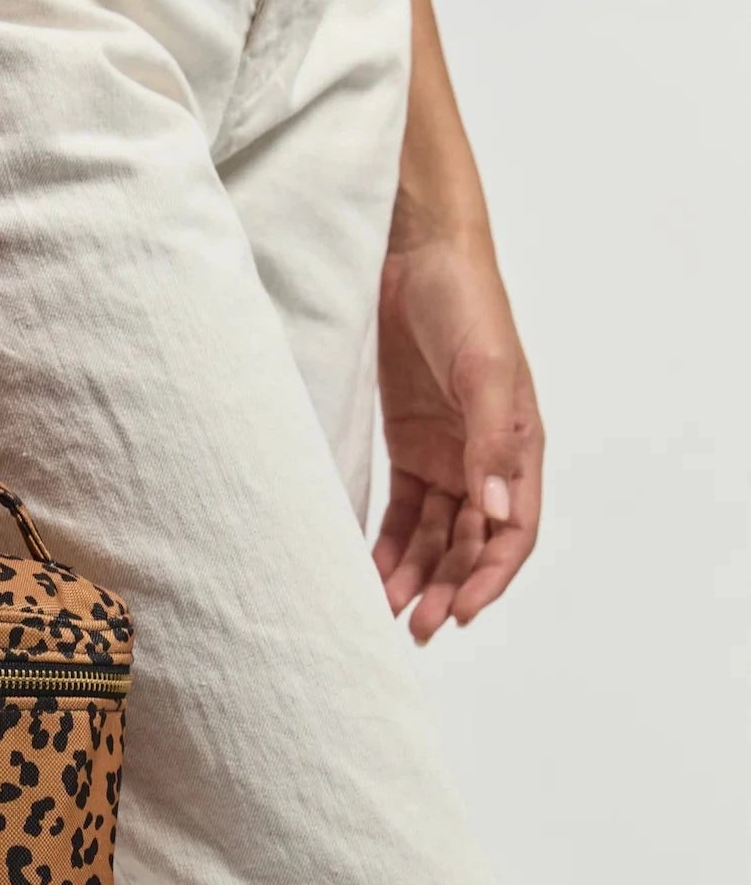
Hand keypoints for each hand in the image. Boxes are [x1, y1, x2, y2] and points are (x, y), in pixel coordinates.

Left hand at [372, 227, 543, 642]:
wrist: (413, 256)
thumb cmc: (464, 301)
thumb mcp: (485, 369)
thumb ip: (490, 441)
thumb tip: (494, 512)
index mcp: (518, 446)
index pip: (512, 532)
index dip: (489, 578)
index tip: (458, 614)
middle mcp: (484, 460)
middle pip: (469, 544)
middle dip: (446, 587)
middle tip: (413, 628)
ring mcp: (444, 455)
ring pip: (433, 535)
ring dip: (413, 575)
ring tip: (382, 611)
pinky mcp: (407, 446)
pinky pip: (400, 510)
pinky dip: (387, 544)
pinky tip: (367, 572)